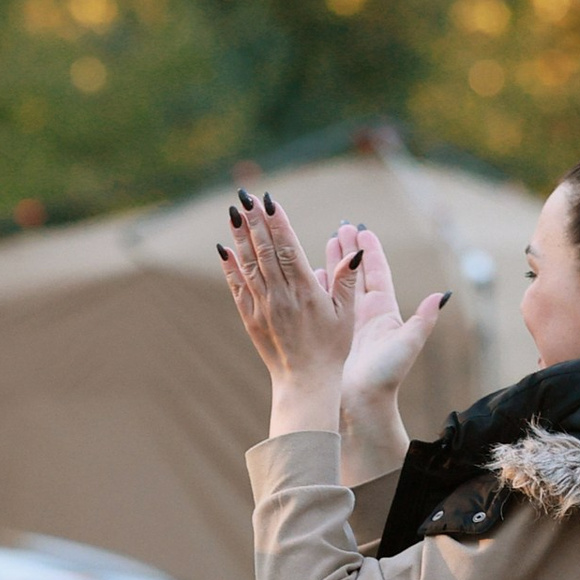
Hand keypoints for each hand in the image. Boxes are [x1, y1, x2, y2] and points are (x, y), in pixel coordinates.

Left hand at [221, 191, 361, 437]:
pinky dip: (231, 267)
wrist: (305, 384)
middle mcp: (281, 296)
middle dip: (255, 220)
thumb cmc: (331, 349)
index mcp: (305, 291)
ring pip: (249, 264)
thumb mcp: (345, 315)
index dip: (278, 222)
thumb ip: (346, 281)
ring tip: (233, 211)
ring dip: (240, 236)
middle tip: (245, 195)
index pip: (288, 248)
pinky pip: (238, 287)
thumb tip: (354, 252)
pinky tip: (225, 248)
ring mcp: (263, 307)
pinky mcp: (251, 319)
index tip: (269, 200)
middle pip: (265, 250)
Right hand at [333, 221, 447, 483]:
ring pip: (339, 285)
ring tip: (326, 241)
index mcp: (384, 313)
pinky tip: (310, 272)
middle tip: (341, 225)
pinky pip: (323, 304)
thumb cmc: (385, 378)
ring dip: (333, 263)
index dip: (370, 251)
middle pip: (357, 273)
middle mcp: (365, 316)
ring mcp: (346, 325)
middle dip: (349, 249)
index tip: (363, 229)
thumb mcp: (408, 345)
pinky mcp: (331, 335)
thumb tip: (441, 296)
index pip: (377, 273)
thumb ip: (424, 319)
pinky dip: (318, 286)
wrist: (360, 407)